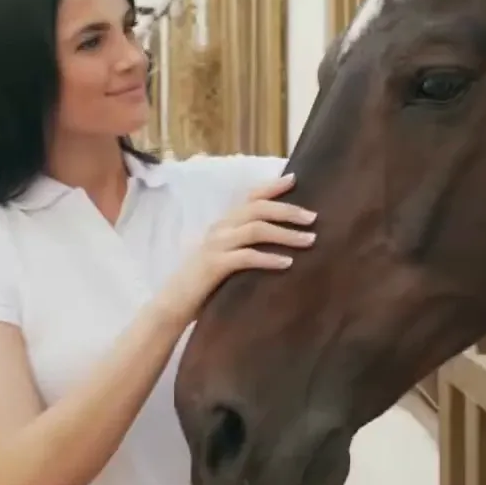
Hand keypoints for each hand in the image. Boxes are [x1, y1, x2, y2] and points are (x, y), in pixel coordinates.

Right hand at [152, 173, 314, 329]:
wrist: (173, 305)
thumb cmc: (204, 284)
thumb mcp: (226, 258)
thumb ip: (245, 246)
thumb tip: (282, 243)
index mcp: (223, 224)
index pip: (249, 198)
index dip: (271, 187)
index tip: (294, 179)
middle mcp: (219, 229)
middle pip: (258, 209)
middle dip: (288, 211)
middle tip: (313, 218)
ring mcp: (215, 245)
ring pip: (256, 230)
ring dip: (286, 234)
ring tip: (309, 241)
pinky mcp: (214, 265)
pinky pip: (246, 257)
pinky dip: (269, 258)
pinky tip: (287, 263)